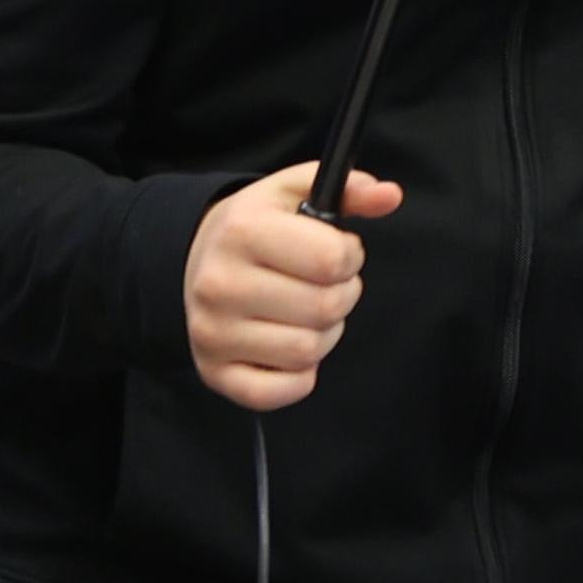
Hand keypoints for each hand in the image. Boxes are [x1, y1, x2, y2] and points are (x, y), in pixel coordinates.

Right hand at [183, 163, 401, 410]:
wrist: (193, 259)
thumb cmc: (256, 228)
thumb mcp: (296, 192)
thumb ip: (350, 190)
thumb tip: (390, 196)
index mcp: (243, 231)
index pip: (332, 259)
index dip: (349, 256)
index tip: (336, 252)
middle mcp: (220, 283)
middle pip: (326, 308)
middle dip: (341, 295)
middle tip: (320, 284)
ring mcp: (213, 333)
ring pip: (308, 351)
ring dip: (322, 334)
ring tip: (302, 312)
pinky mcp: (214, 372)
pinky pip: (279, 393)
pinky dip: (297, 377)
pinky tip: (286, 345)